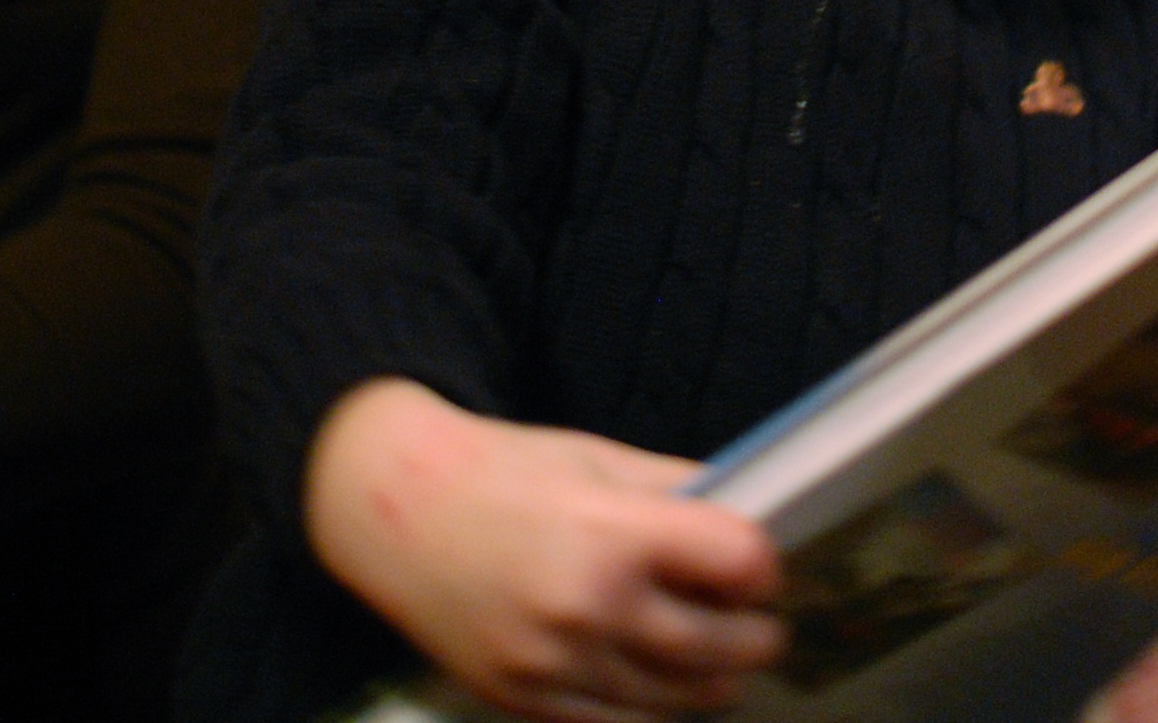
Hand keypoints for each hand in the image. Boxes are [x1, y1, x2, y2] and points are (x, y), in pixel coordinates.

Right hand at [306, 378, 784, 720]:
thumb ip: (680, 494)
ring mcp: (553, 665)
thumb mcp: (601, 460)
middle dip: (757, 635)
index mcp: (614, 533)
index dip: (764, 567)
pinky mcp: (524, 702)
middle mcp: (588, 608)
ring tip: (724, 661)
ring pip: (677, 700)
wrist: (394, 514)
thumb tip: (752, 524)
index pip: (740, 564)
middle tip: (762, 624)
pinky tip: (662, 683)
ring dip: (715, 683)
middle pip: (722, 647)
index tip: (760, 570)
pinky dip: (652, 708)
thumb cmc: (504, 472)